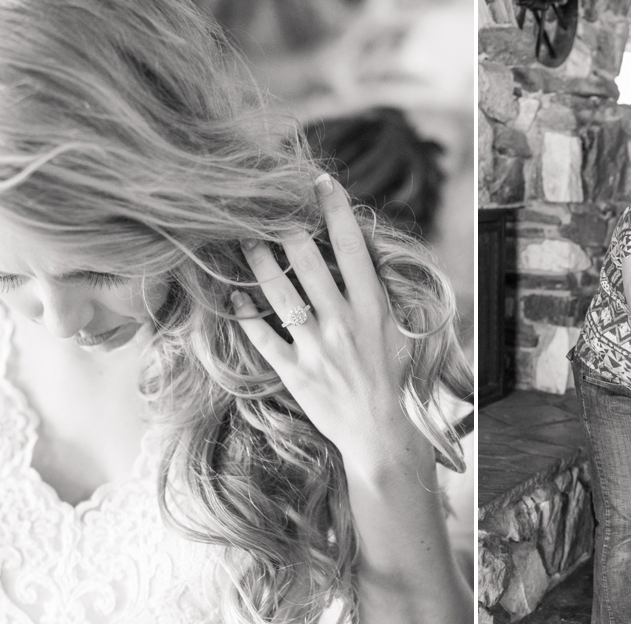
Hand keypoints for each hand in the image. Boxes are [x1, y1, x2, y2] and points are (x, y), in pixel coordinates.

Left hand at [232, 174, 414, 468]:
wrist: (381, 433)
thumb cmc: (392, 380)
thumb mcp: (396, 331)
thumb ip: (376, 295)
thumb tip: (360, 257)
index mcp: (372, 309)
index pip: (353, 248)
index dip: (335, 210)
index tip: (320, 182)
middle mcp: (343, 323)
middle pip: (307, 261)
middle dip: (285, 227)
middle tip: (266, 205)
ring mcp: (316, 348)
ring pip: (279, 293)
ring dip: (258, 262)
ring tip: (244, 241)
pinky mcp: (295, 372)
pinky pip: (263, 336)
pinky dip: (246, 313)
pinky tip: (234, 295)